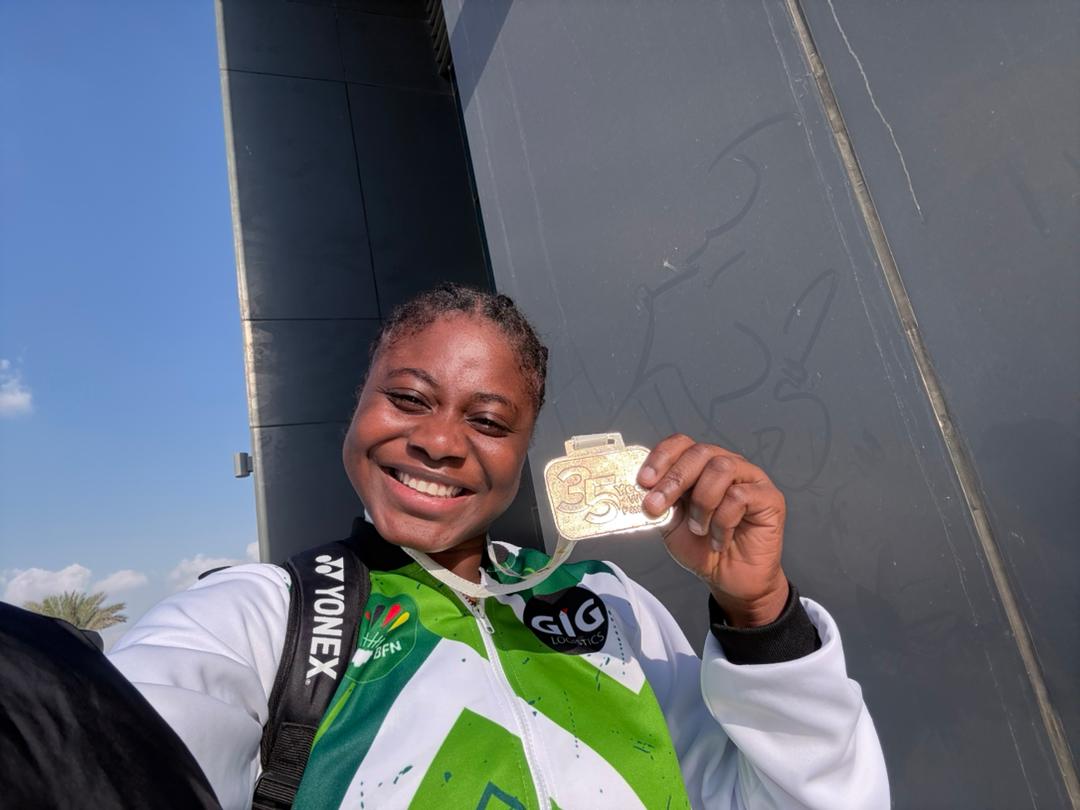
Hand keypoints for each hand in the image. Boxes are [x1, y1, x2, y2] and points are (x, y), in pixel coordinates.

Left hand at [637, 434, 788, 626]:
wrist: (730, 580)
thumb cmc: (702, 548)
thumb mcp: (671, 523)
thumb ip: (661, 501)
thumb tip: (646, 488)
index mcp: (700, 467)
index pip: (681, 444)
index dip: (661, 457)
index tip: (643, 481)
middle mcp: (726, 464)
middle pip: (700, 452)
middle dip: (673, 479)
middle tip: (656, 505)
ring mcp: (750, 478)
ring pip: (721, 468)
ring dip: (702, 502)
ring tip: (698, 529)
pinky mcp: (769, 496)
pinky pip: (740, 495)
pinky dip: (723, 521)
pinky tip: (719, 539)